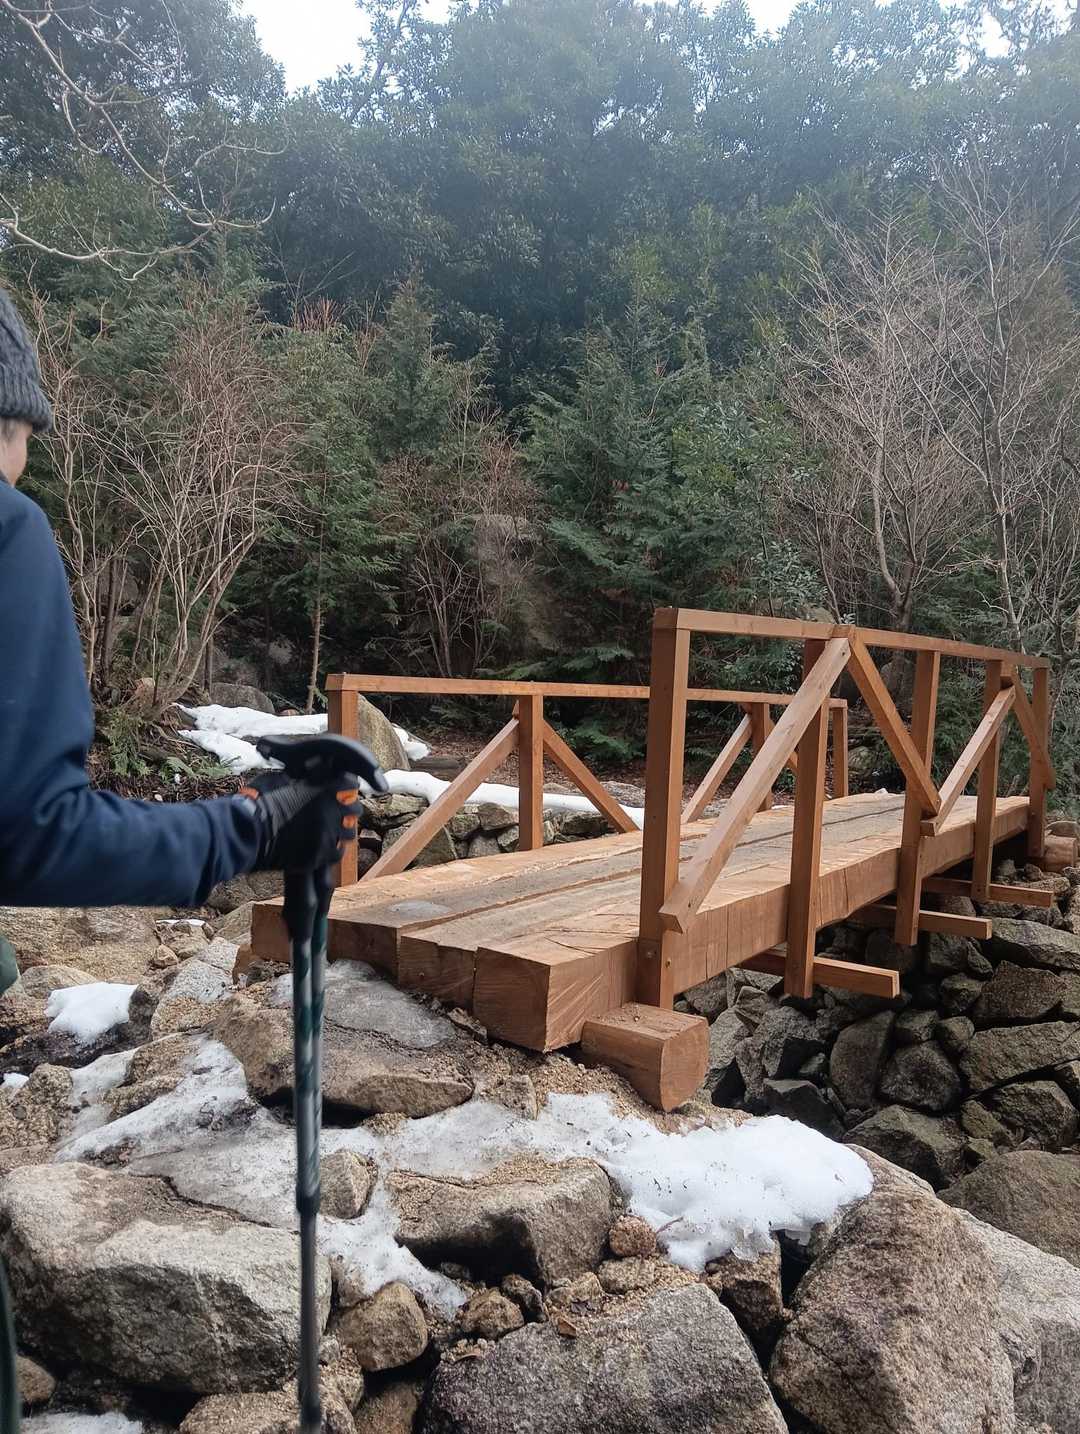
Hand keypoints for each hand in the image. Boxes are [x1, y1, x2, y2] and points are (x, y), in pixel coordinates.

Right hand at [242, 772, 360, 872]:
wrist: (247, 831)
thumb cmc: (260, 800)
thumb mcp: (282, 777)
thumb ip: (302, 775)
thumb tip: (309, 768)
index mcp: (324, 788)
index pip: (350, 784)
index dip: (346, 786)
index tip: (342, 790)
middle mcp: (331, 810)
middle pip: (355, 810)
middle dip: (348, 810)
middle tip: (339, 813)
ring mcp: (327, 834)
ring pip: (348, 833)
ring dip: (342, 831)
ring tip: (332, 831)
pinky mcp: (319, 855)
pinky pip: (337, 853)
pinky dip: (333, 850)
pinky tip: (325, 847)